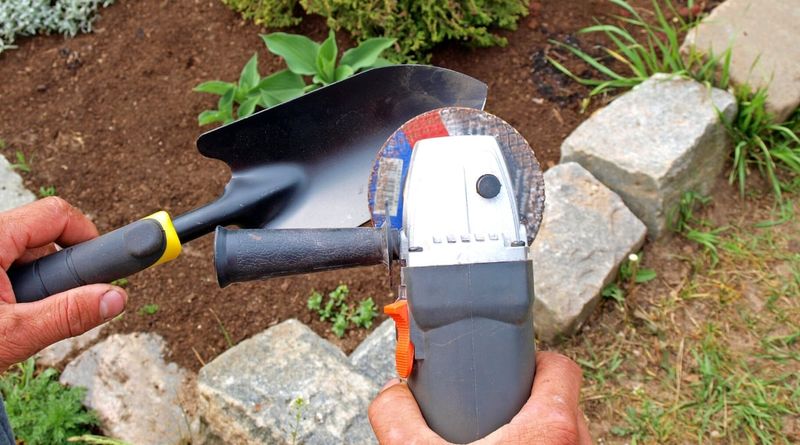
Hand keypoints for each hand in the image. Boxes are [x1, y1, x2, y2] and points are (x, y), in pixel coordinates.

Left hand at [0, 197, 127, 371]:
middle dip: (58, 271)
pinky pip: (5, 269)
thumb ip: (68, 313)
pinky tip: (1, 319)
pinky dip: (13, 293)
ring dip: (34, 286)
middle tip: (53, 306)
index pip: (56, 214)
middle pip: (42, 236)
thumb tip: (115, 298)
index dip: (87, 236)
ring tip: (15, 321)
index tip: (104, 265)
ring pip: (22, 256)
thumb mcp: (12, 333)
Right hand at [369, 351, 591, 444]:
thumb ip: (396, 417)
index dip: (533, 362)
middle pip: (561, 404)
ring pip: (565, 439)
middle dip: (526, 403)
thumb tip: (391, 395)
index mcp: (552, 429)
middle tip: (491, 414)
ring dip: (535, 437)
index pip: (561, 368)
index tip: (504, 371)